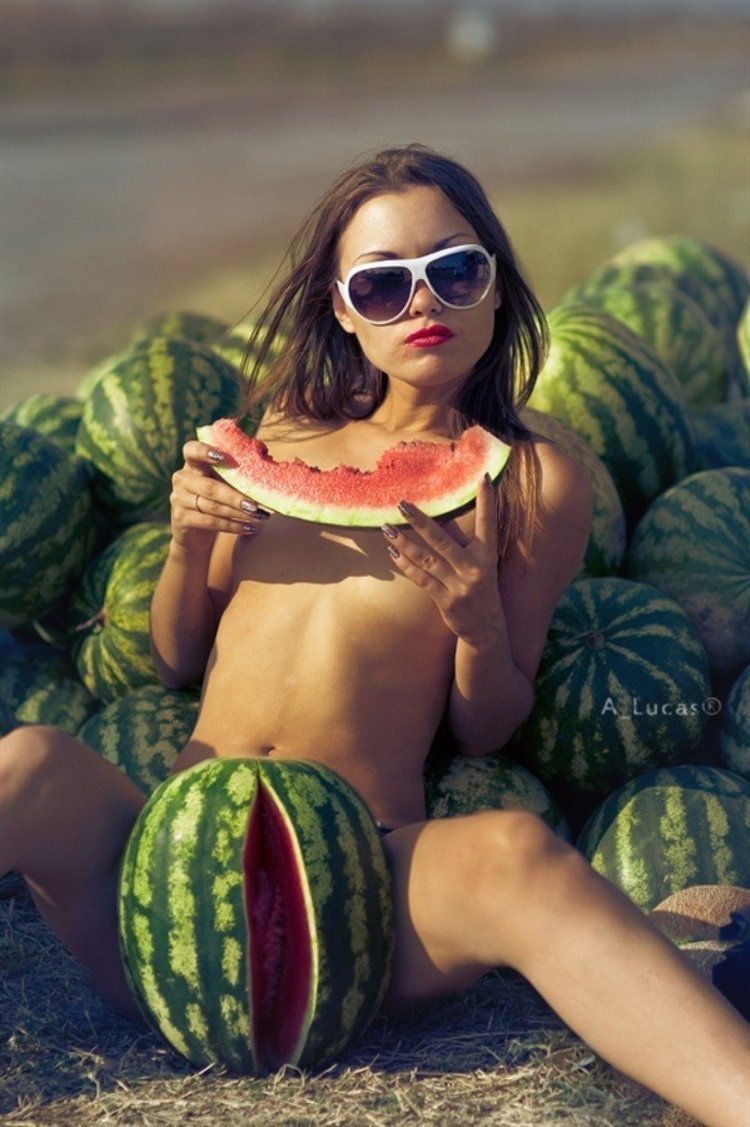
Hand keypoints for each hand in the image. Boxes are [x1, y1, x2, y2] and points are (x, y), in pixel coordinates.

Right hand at [170, 439, 270, 552]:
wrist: (195, 534)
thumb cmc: (216, 499)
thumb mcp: (223, 481)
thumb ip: (238, 466)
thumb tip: (262, 450)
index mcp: (192, 464)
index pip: (191, 450)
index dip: (204, 451)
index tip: (222, 456)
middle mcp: (182, 479)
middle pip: (210, 487)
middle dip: (235, 497)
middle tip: (256, 505)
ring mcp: (179, 499)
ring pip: (212, 506)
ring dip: (237, 512)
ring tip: (258, 517)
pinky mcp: (181, 518)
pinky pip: (209, 522)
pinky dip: (231, 526)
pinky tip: (249, 528)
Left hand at [382, 475, 502, 645]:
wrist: (486, 630)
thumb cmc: (480, 588)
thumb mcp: (480, 564)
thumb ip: (462, 543)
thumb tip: (440, 518)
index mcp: (488, 555)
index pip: (488, 523)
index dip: (487, 501)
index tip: (483, 477)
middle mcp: (475, 568)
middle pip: (443, 540)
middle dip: (421, 521)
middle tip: (402, 504)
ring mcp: (460, 586)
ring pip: (427, 559)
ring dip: (404, 543)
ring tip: (387, 528)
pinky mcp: (447, 601)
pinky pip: (422, 579)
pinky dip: (406, 565)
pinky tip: (393, 553)